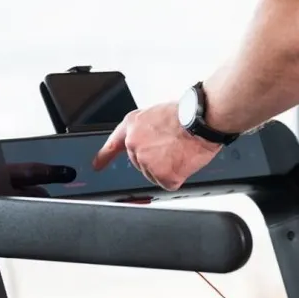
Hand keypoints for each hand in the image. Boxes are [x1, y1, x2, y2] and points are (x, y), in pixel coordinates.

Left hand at [91, 101, 221, 189]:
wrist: (201, 120)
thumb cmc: (187, 115)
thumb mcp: (157, 115)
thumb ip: (147, 131)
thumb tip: (151, 142)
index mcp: (133, 126)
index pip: (113, 144)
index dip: (104, 156)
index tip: (97, 165)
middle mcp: (134, 144)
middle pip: (141, 163)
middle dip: (156, 160)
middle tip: (173, 148)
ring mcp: (146, 161)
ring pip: (154, 174)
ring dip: (168, 168)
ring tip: (180, 151)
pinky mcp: (161, 175)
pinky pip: (168, 183)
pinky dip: (178, 177)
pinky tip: (183, 161)